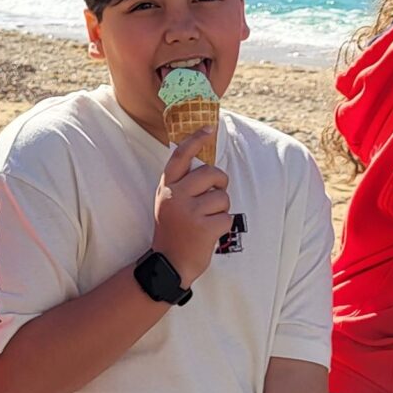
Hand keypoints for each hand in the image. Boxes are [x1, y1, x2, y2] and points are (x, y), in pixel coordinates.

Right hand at [152, 135, 231, 284]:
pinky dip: (223, 226)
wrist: (168, 264)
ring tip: (207, 221)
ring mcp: (188, 212)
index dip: (196, 140)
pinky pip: (226, 217)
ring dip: (221, 209)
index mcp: (166, 187)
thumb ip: (182, 184)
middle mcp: (174, 196)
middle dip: (221, 183)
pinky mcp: (203, 228)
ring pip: (222, 197)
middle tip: (215, 197)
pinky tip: (209, 234)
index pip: (180, 156)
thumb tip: (207, 165)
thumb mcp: (168, 203)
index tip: (209, 128)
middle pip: (211, 173)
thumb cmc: (173, 231)